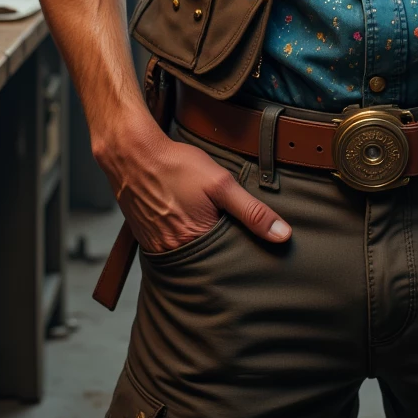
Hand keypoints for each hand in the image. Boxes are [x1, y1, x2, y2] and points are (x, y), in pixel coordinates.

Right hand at [96, 106, 291, 254]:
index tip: (254, 247)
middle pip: (209, 263)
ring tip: (209, 229)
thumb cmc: (177, 165)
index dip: (243, 254)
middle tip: (230, 234)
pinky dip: (182, 241)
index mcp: (197, 243)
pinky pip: (171, 250)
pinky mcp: (147, 241)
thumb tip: (283, 235)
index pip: (230, 262)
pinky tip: (187, 224)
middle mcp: (176, 253)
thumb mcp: (221, 183)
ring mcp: (159, 248)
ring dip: (202, 247)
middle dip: (222, 253)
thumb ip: (252, 211)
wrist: (133, 155)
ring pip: (190, 257)